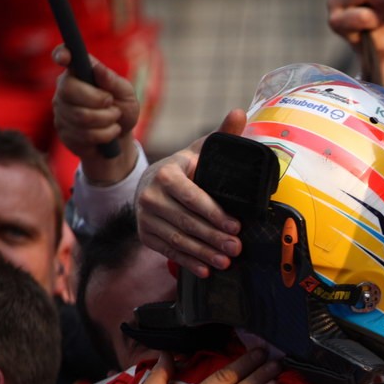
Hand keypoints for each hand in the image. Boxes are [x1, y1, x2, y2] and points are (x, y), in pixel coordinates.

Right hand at [51, 44, 139, 183]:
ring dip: (107, 120)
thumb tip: (97, 68)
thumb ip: (113, 81)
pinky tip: (109, 132)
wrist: (121, 138)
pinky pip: (84, 134)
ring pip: (80, 115)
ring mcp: (61, 110)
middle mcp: (64, 88)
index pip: (63, 56)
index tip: (64, 57)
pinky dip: (105, 134)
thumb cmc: (122, 109)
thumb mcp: (126, 94)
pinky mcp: (64, 132)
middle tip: (111, 103)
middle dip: (98, 100)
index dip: (61, 54)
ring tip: (114, 118)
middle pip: (68, 89)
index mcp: (79, 72)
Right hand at [135, 110, 246, 277]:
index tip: (237, 225)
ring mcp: (144, 216)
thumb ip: (222, 135)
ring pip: (177, 239)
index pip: (192, 196)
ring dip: (203, 253)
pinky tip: (204, 271)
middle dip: (214, 237)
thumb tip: (239, 112)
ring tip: (226, 262)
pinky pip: (167, 251)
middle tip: (237, 247)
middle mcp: (150, 195)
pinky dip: (187, 262)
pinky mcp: (144, 234)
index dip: (214, 213)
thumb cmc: (185, 168)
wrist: (151, 183)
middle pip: (186, 221)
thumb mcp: (201, 150)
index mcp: (167, 173)